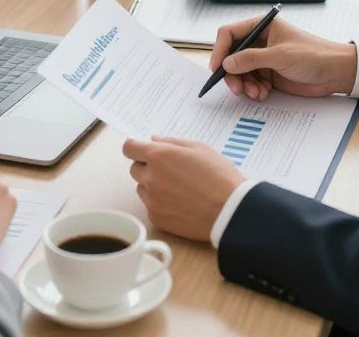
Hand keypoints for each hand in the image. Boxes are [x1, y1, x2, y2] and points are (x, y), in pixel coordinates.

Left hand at [123, 136, 242, 241]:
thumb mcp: (199, 148)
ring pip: (142, 188)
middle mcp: (151, 178)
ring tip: (177, 187)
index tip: (142, 150)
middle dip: (147, 166)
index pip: (129, 148)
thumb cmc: (218, 175)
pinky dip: (160, 203)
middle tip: (169, 169)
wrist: (229, 211)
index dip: (135, 147)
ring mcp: (152, 200)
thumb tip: (154, 140)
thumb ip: (172, 142)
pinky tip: (180, 202)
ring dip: (152, 185)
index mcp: (159, 156)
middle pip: (134, 168)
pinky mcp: (156, 218)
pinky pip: (151, 206)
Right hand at [210, 15, 357, 101]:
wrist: (336, 72)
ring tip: (256, 92)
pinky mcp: (268, 74)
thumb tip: (227, 63)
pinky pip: (251, 83)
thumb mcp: (281, 55)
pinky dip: (253, 90)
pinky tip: (264, 93)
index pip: (230, 33)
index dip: (219, 50)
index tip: (217, 68)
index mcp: (261, 26)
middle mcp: (259, 41)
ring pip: (240, 72)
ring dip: (244, 85)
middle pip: (232, 56)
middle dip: (232, 73)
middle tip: (236, 88)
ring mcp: (263, 58)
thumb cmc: (314, 54)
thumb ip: (252, 59)